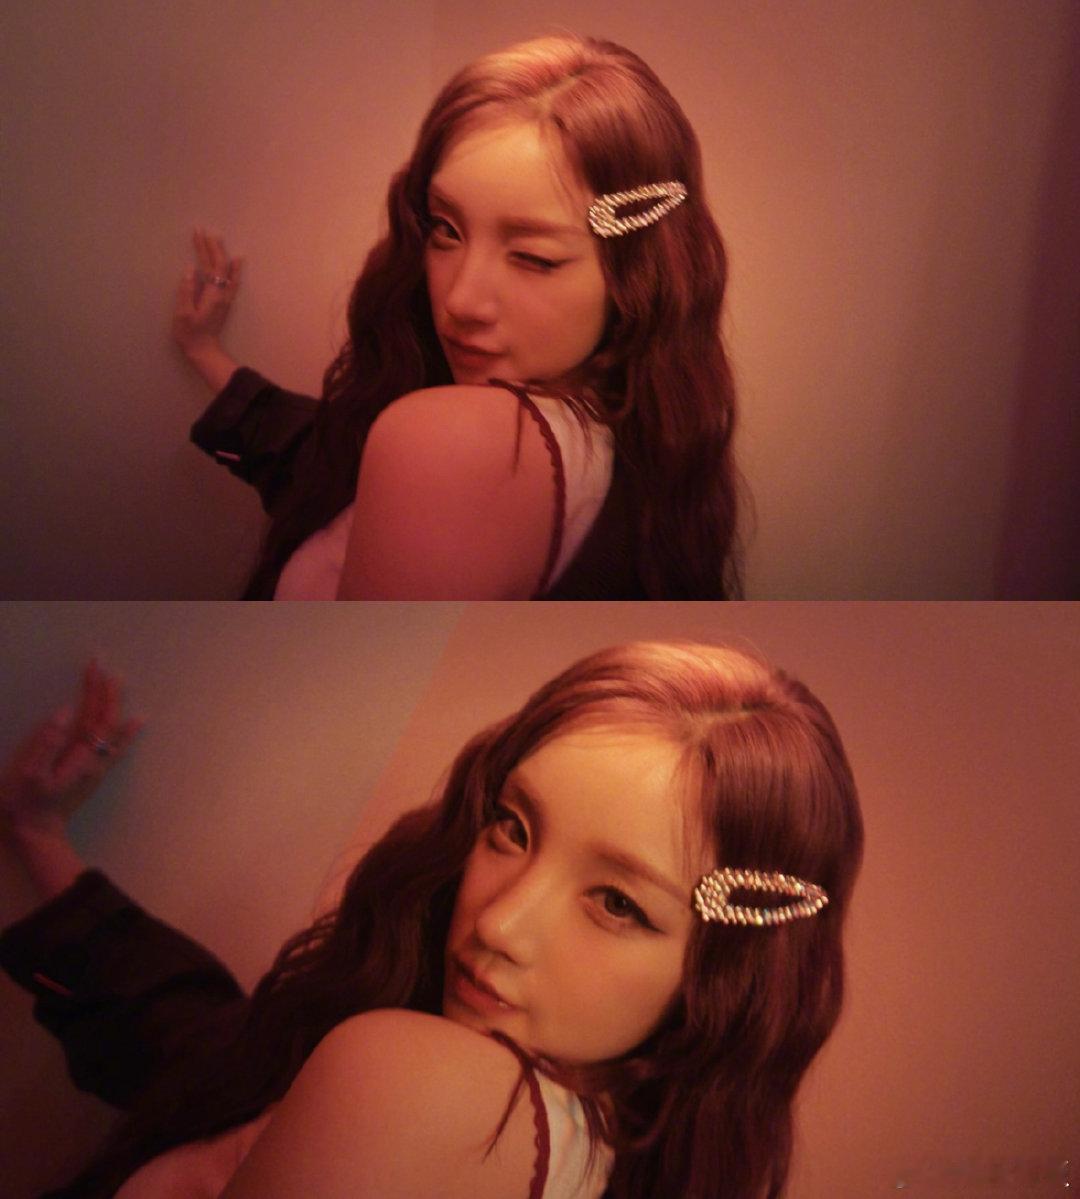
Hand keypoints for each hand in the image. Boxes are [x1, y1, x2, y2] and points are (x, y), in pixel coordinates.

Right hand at [0, 660, 143, 838]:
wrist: (39, 833)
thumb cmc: (30, 803)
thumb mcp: (30, 773)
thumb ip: (47, 742)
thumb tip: (64, 713)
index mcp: (82, 755)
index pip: (96, 715)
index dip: (98, 691)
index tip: (96, 668)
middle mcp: (96, 758)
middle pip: (107, 717)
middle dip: (105, 690)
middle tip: (101, 664)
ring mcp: (97, 765)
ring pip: (110, 728)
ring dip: (112, 703)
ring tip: (114, 680)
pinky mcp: (94, 772)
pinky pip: (115, 746)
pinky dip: (127, 730)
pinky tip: (137, 720)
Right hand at [172, 227, 243, 355]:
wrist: (204, 350)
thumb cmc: (190, 334)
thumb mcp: (183, 313)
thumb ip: (187, 291)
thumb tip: (190, 270)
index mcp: (211, 295)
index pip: (210, 266)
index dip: (205, 248)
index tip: (198, 233)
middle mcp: (222, 294)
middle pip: (219, 265)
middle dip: (211, 246)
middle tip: (203, 230)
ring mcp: (225, 298)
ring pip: (226, 271)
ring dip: (220, 254)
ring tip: (216, 239)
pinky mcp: (224, 302)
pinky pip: (231, 281)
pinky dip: (234, 268)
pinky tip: (237, 260)